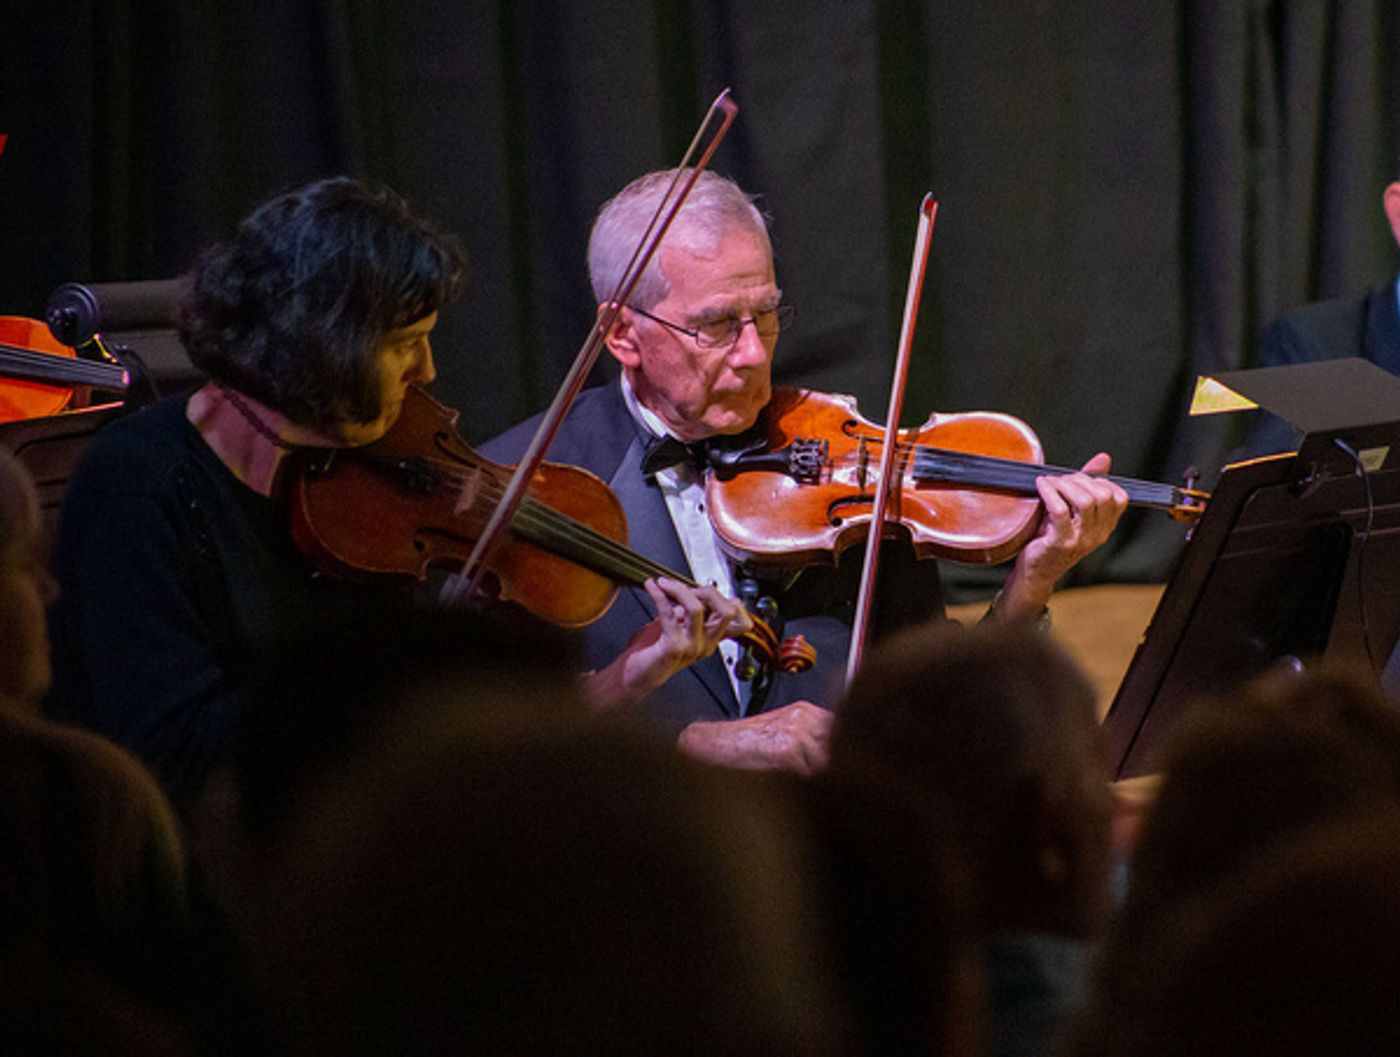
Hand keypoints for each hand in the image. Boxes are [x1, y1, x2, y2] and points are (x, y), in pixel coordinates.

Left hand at [581, 577, 751, 709]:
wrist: (633, 677)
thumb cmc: (651, 653)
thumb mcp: (676, 626)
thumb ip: (687, 610)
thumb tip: (692, 589)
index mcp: (710, 639)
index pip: (741, 623)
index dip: (733, 603)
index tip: (711, 590)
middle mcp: (705, 644)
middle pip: (727, 611)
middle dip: (708, 591)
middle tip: (688, 587)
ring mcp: (692, 646)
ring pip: (697, 608)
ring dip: (679, 590)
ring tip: (664, 584)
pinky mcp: (674, 647)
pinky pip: (669, 612)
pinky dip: (658, 594)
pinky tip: (651, 587)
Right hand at [676, 700, 832, 774]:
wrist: (716, 745)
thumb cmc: (745, 744)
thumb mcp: (782, 733)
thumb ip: (811, 740)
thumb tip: (837, 758)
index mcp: (804, 710)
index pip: (841, 728)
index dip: (840, 748)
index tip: (840, 760)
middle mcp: (803, 717)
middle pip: (838, 745)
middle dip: (830, 762)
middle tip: (811, 772)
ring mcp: (797, 732)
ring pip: (826, 764)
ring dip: (813, 775)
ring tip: (790, 775)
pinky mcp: (788, 750)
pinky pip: (809, 775)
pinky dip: (800, 783)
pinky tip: (781, 777)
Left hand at [996, 452, 1127, 618]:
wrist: (1034, 572)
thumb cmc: (1050, 536)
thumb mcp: (1072, 510)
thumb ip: (1088, 484)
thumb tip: (1104, 457)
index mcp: (1105, 527)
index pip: (1119, 497)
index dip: (1100, 481)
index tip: (1078, 479)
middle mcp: (1098, 534)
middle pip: (1102, 495)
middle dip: (1079, 480)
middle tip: (1059, 480)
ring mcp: (1081, 540)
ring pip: (1085, 501)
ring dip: (1065, 484)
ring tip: (1049, 482)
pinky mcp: (1061, 542)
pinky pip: (1061, 510)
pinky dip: (1050, 492)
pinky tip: (1040, 485)